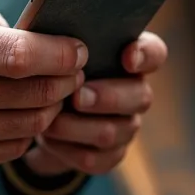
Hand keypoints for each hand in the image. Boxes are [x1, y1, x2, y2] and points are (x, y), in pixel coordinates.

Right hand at [0, 0, 86, 184]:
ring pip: (36, 121)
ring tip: (52, 89)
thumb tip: (16, 19)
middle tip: (74, 69)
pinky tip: (22, 112)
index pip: (24, 54)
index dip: (61, 53)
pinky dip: (29, 128)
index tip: (77, 49)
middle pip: (41, 90)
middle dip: (69, 79)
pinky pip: (18, 145)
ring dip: (54, 105)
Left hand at [20, 32, 165, 175]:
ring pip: (113, 131)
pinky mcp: (109, 155)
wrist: (39, 116)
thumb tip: (46, 36)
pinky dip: (67, 150)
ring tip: (50, 122)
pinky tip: (49, 140)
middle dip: (107, 98)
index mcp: (128, 59)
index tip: (127, 58)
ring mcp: (125, 126)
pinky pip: (95, 158)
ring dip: (78, 127)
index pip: (154, 53)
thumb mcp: (54, 52)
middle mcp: (135, 92)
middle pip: (140, 96)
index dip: (146, 55)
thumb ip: (60, 43)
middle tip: (78, 97)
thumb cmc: (50, 72)